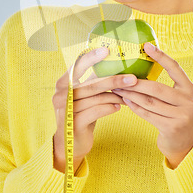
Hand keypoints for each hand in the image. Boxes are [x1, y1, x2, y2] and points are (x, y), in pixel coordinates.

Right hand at [52, 47, 137, 173]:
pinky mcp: (73, 124)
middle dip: (114, 80)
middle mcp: (60, 95)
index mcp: (62, 83)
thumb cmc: (82, 113)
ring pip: (96, 98)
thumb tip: (116, 61)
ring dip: (115, 96)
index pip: (76, 65)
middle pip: (91, 84)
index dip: (91, 57)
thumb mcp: (85, 95)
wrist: (71, 143)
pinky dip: (110, 108)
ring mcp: (65, 110)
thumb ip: (94, 79)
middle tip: (133, 78)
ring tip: (128, 96)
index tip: (107, 50)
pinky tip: (118, 107)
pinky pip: (96, 111)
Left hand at [112, 42, 192, 168]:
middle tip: (120, 77)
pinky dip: (135, 107)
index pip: (175, 68)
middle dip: (136, 82)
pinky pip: (148, 114)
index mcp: (189, 89)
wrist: (184, 144)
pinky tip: (125, 101)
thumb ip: (165, 86)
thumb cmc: (175, 115)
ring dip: (131, 95)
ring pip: (150, 102)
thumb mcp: (176, 99)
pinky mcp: (171, 127)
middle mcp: (188, 101)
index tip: (146, 45)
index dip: (161, 56)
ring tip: (118, 89)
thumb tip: (138, 68)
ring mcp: (181, 115)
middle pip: (157, 88)